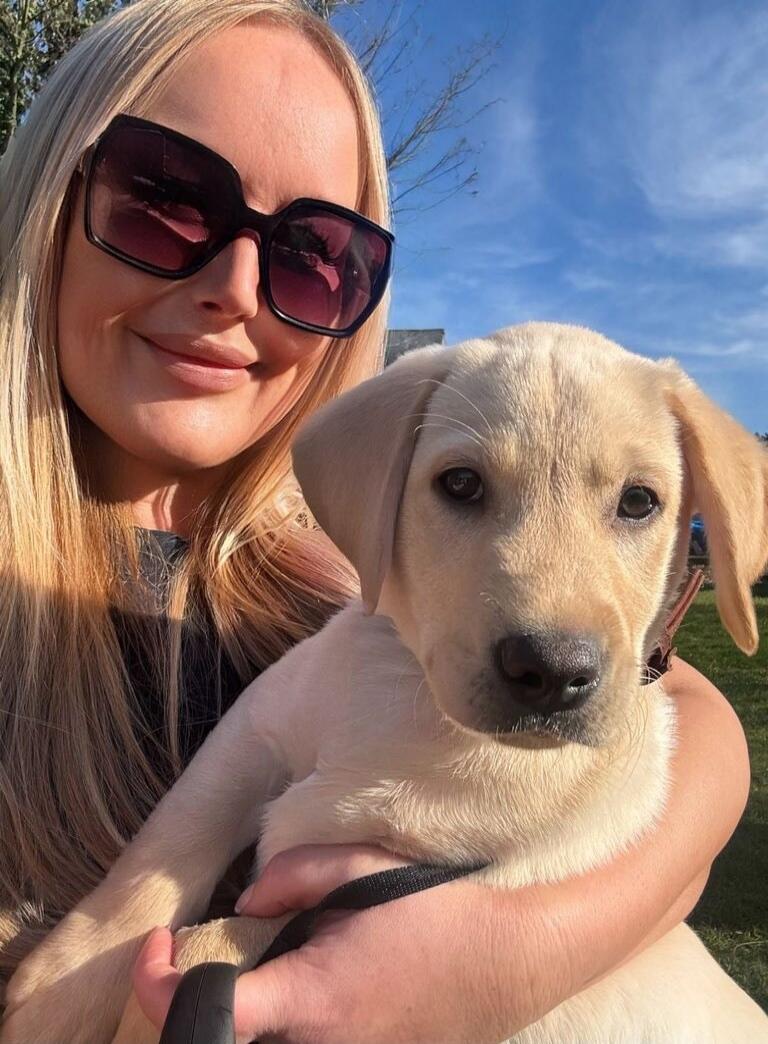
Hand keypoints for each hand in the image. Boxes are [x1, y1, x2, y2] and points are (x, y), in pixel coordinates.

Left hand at [133, 844, 514, 1043]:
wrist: (503, 964)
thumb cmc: (434, 915)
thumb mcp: (361, 869)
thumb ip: (290, 874)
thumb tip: (245, 905)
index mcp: (310, 998)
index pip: (206, 1015)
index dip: (158, 983)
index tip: (158, 943)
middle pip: (220, 1041)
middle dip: (194, 999)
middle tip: (201, 953)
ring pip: (258, 1042)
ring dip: (238, 1011)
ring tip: (259, 964)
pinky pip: (292, 1043)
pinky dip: (275, 1019)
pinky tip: (303, 981)